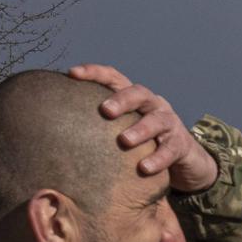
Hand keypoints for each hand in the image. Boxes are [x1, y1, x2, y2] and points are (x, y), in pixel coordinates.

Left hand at [69, 64, 219, 193]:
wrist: (185, 162)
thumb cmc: (143, 145)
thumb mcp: (123, 130)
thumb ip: (100, 128)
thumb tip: (56, 132)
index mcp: (134, 98)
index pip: (114, 77)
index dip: (94, 72)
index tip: (71, 74)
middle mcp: (153, 105)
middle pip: (138, 93)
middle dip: (121, 100)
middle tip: (104, 111)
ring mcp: (169, 123)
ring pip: (156, 120)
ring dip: (140, 129)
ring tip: (124, 141)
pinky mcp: (181, 144)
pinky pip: (170, 150)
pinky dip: (157, 158)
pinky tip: (144, 168)